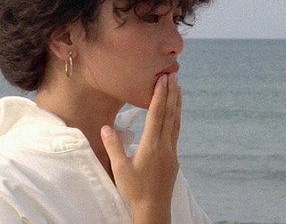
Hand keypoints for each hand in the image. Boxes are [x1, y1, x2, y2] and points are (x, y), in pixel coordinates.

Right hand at [101, 73, 180, 223]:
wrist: (154, 211)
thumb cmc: (135, 191)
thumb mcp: (120, 169)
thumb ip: (114, 147)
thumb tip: (106, 127)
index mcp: (152, 145)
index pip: (156, 114)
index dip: (159, 94)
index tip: (163, 79)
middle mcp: (165, 145)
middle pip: (169, 114)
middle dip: (171, 93)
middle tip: (173, 75)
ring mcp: (171, 152)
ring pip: (175, 122)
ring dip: (176, 104)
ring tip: (178, 89)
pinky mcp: (173, 159)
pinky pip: (176, 132)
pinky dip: (176, 118)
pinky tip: (175, 115)